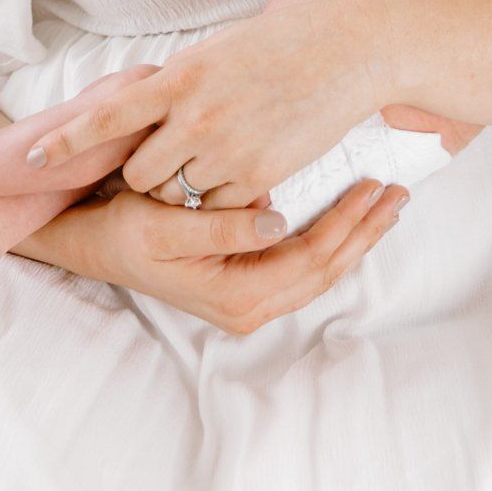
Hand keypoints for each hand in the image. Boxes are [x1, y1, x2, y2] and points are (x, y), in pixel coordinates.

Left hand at [25, 0, 393, 208]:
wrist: (348, 52)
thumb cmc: (285, 43)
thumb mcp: (219, 51)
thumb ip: (180, 84)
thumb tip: (150, 103)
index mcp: (180, 78)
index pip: (107, 116)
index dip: (66, 140)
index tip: (31, 159)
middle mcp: (194, 118)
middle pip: (140, 174)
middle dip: (146, 176)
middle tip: (166, 164)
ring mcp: (226, 150)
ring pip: (180, 195)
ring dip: (188, 189)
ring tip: (218, 160)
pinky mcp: (259, 178)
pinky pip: (221, 208)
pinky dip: (225, 200)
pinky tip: (248, 170)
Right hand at [91, 180, 407, 334]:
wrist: (94, 244)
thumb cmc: (126, 230)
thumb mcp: (167, 224)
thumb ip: (223, 226)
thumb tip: (279, 219)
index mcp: (236, 295)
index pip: (311, 259)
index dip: (346, 222)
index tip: (373, 185)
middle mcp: (249, 306)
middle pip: (325, 270)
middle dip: (364, 231)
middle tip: (397, 192)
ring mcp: (249, 298)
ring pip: (319, 270)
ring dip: (355, 236)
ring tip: (384, 203)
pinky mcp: (246, 282)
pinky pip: (302, 264)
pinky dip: (331, 237)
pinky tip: (348, 216)